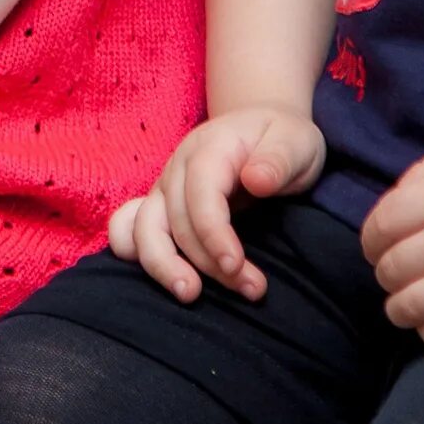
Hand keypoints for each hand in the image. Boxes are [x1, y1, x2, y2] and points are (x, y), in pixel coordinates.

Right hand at [108, 106, 325, 302]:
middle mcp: (178, 166)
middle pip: (176, 219)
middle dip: (208, 262)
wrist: (260, 128)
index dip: (214, 233)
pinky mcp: (159, 206)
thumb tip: (256, 181)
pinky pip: (128, 228)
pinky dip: (133, 252)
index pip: (200, 193)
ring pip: (143, 228)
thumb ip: (278, 161)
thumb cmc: (281, 140)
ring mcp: (164, 186)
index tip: (236, 265)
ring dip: (164, 266)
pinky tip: (160, 277)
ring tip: (191, 295)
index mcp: (210, 148)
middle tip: (250, 289)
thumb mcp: (296, 143)